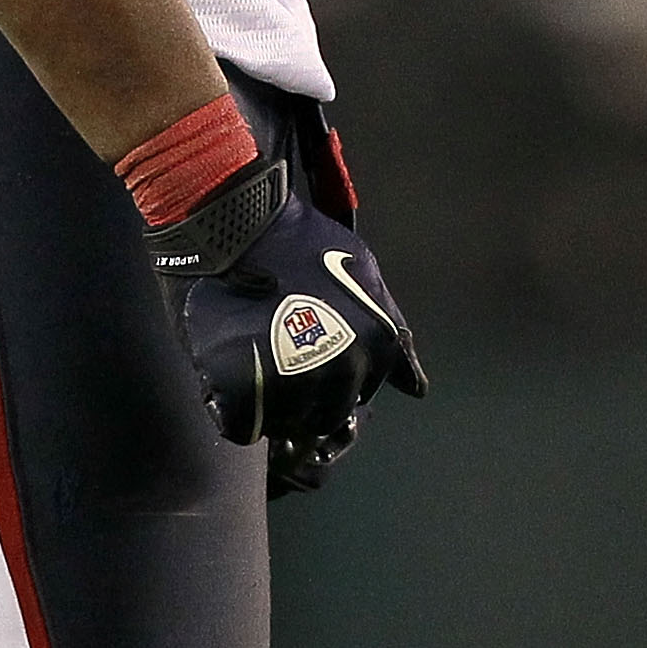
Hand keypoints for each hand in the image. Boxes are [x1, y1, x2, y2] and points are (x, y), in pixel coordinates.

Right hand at [144, 157, 426, 494]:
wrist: (239, 220)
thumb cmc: (301, 242)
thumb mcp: (364, 276)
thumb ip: (391, 330)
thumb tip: (418, 388)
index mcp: (375, 346)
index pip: (356, 398)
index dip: (328, 380)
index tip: (305, 353)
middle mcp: (342, 371)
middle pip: (322, 416)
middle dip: (302, 397)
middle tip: (274, 357)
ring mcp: (293, 384)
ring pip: (284, 425)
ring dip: (267, 405)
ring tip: (250, 360)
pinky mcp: (242, 390)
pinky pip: (241, 427)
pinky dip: (233, 409)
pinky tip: (228, 374)